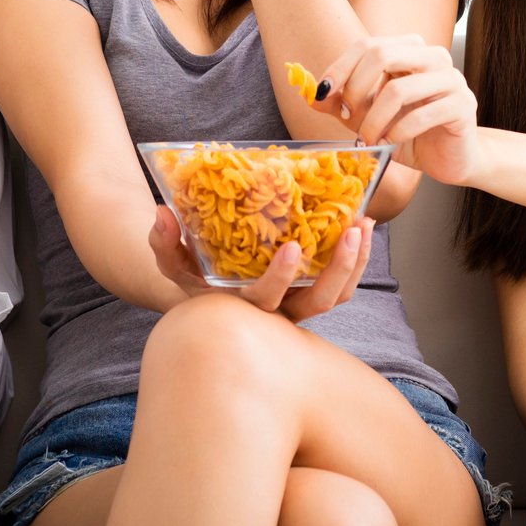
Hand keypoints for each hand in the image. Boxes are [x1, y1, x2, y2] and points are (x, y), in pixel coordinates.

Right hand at [146, 203, 375, 323]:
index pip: (266, 299)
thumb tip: (162, 212)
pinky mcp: (311, 294)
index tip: (293, 246)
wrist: (211, 302)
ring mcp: (298, 307)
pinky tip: (362, 229)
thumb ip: (163, 241)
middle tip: (350, 230)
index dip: (282, 277)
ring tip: (364, 224)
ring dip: (356, 263)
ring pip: (336, 296)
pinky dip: (357, 261)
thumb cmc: (190, 277)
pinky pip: (342, 286)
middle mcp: (276, 313)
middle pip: (318, 302)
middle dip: (339, 268)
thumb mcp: (172, 261)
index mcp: (243, 307)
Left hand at [319, 33, 486, 185]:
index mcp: (410, 50)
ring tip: (368, 138)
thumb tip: (310, 95)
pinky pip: (420, 115)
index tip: (323, 95)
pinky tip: (390, 143)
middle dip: (355, 88)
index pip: (368, 45)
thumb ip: (340, 103)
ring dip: (374, 119)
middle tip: (345, 115)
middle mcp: (433, 57)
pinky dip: (397, 132)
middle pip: (382, 54)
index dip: (340, 68)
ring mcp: (452, 79)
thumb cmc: (409, 133)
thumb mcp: (366, 117)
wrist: (449, 158)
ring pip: (398, 89)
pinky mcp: (463, 105)